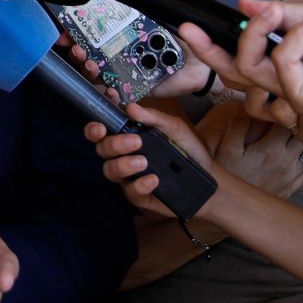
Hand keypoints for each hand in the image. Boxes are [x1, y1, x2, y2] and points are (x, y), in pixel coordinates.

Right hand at [84, 102, 214, 219]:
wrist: (208, 178)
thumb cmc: (187, 149)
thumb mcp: (174, 128)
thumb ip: (153, 117)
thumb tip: (131, 107)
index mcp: (127, 135)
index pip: (102, 129)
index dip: (94, 126)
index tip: (102, 124)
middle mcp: (122, 155)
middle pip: (102, 149)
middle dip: (113, 144)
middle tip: (135, 141)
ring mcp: (128, 176)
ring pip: (109, 170)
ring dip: (123, 164)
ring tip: (144, 162)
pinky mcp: (138, 195)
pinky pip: (129, 191)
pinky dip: (140, 184)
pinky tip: (154, 179)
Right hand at [181, 0, 302, 114]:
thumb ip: (280, 14)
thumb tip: (244, 5)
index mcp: (287, 61)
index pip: (239, 60)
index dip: (212, 46)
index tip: (191, 25)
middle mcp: (287, 81)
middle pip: (232, 75)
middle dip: (208, 50)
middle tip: (192, 28)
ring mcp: (297, 95)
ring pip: (249, 71)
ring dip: (261, 32)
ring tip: (284, 12)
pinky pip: (283, 71)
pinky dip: (296, 40)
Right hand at [201, 104, 302, 200]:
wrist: (231, 208)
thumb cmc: (227, 177)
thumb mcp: (227, 148)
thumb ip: (240, 124)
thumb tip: (250, 103)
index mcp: (272, 148)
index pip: (292, 119)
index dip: (290, 106)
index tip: (285, 99)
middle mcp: (288, 161)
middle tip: (297, 108)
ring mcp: (293, 174)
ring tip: (302, 126)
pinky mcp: (293, 185)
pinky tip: (299, 148)